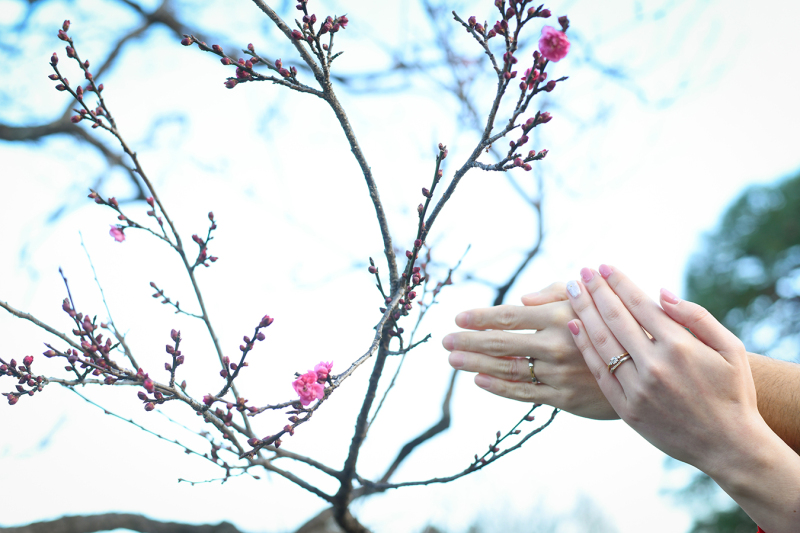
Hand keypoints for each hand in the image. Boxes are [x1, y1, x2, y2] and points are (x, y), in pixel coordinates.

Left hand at [443, 282, 618, 419]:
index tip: (458, 317)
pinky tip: (479, 380)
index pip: (509, 316)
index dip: (480, 317)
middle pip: (501, 343)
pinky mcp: (565, 398)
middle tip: (445, 341)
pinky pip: (525, 394)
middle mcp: (557, 345)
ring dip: (476, 364)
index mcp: (560, 316)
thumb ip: (555, 293)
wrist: (651, 365)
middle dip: (469, 341)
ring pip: (508, 369)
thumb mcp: (592, 297)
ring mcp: (559, 374)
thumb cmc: (616, 321)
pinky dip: (499, 388)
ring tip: (453, 360)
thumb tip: (522, 300)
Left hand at [564, 264, 764, 471]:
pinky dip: (585, 347)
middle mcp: (655, 365)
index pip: (640, 305)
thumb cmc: (733, 392)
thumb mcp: (731, 349)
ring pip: (602, 342)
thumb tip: (661, 292)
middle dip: (596, 291)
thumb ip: (697, 317)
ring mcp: (638, 388)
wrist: (729, 446)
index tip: (605, 267)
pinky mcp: (627, 408)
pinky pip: (600, 372)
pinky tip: (574, 326)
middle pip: (615, 318)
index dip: (620, 283)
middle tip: (583, 271)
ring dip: (584, 312)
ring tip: (572, 290)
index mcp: (680, 346)